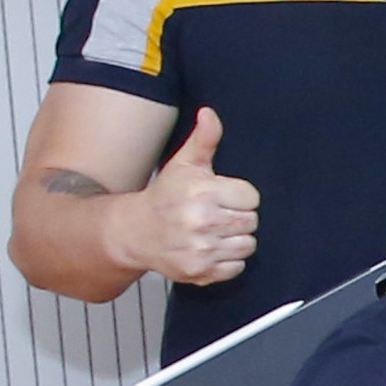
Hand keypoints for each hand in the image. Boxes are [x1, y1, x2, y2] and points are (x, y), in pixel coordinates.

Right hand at [124, 105, 257, 287]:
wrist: (133, 231)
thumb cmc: (164, 196)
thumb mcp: (184, 165)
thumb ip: (204, 139)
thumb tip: (209, 114)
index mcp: (202, 193)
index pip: (251, 197)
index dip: (239, 196)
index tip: (222, 196)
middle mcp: (201, 222)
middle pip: (251, 221)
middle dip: (237, 217)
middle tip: (216, 214)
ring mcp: (201, 249)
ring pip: (248, 245)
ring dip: (234, 239)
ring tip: (213, 231)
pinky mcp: (200, 271)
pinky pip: (237, 268)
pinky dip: (227, 261)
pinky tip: (209, 248)